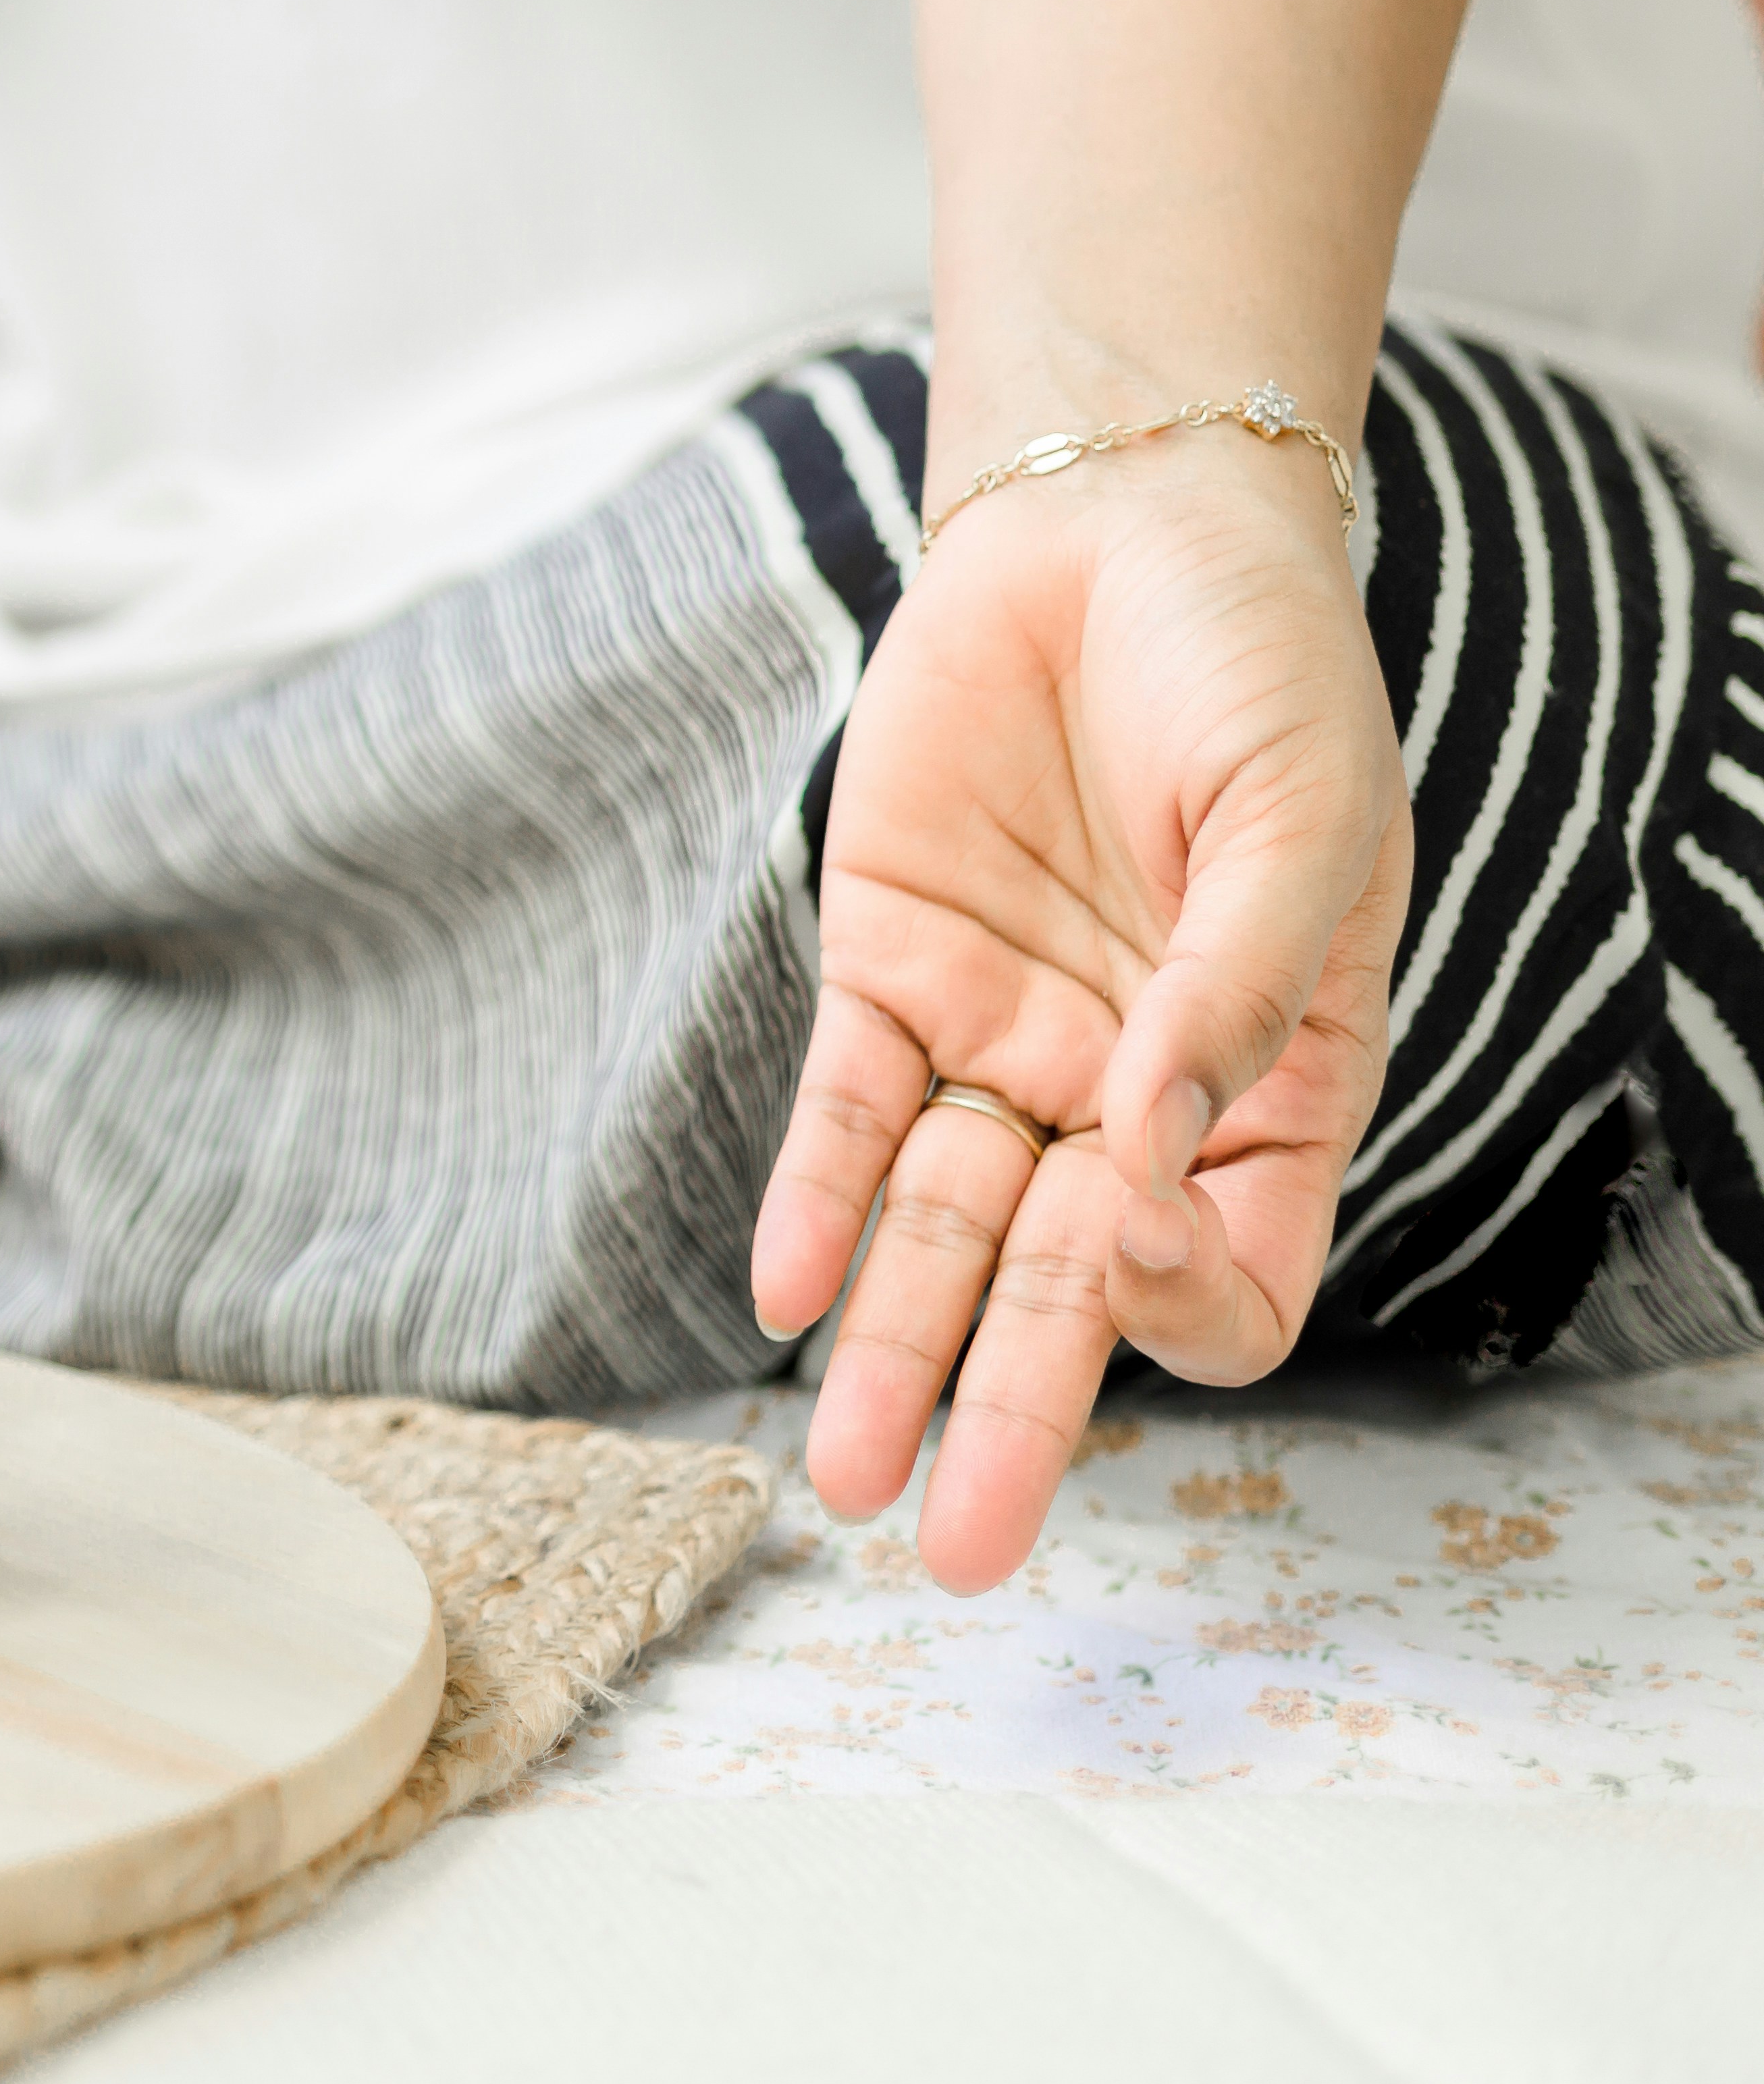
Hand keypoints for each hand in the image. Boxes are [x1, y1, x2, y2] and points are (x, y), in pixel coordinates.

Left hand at [746, 422, 1408, 1589]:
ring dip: (887, 1350)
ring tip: (839, 1477)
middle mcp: (1127, 1095)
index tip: (1135, 1243)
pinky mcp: (892, 964)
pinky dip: (810, 1198)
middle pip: (1061, 1298)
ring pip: (935, 1234)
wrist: (1124, 533)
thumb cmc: (1255, 676)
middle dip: (1006, 1417)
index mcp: (1267, 1089)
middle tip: (950, 1551)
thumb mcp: (1301, 827)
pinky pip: (845, 1111)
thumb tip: (1147, 1150)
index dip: (1182, 1298)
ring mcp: (1003, 1038)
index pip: (1228, 1275)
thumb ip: (1230, 996)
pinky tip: (781, 1292)